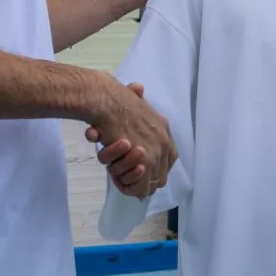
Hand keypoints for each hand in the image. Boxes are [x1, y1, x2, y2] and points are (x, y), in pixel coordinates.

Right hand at [87, 80, 176, 197]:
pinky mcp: (144, 161)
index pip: (169, 159)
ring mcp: (157, 151)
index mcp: (163, 129)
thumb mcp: (130, 98)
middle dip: (142, 180)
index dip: (152, 169)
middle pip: (161, 176)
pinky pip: (140, 188)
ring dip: (131, 181)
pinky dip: (127, 186)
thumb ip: (136, 98)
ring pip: (149, 183)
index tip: (135, 170)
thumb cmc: (114, 99)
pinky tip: (117, 177)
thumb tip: (138, 87)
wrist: (107, 102)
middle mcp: (164, 142)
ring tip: (116, 171)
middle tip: (122, 176)